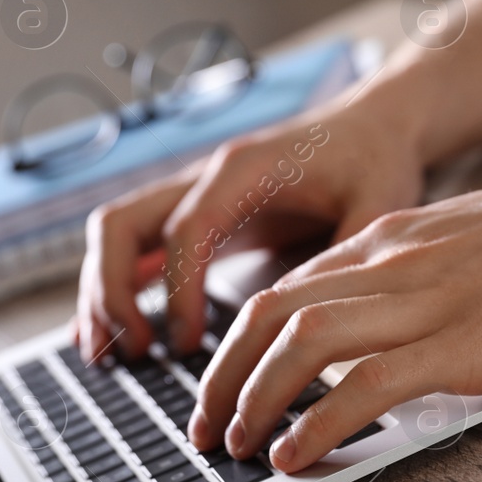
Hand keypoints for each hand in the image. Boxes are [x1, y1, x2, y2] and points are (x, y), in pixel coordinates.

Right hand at [76, 100, 423, 361]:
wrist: (374, 124)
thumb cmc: (374, 159)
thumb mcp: (378, 203)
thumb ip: (351, 257)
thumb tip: (325, 324)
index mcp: (242, 170)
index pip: (185, 231)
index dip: (177, 291)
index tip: (186, 345)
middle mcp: (204, 178)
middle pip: (120, 225)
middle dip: (111, 291)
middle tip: (134, 351)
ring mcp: (194, 196)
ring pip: (117, 236)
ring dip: (102, 294)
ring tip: (107, 356)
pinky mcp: (200, 218)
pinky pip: (139, 250)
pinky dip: (118, 290)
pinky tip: (114, 336)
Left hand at [188, 164, 481, 471]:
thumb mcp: (473, 240)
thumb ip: (419, 275)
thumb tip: (383, 332)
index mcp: (396, 236)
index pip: (289, 285)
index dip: (242, 341)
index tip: (226, 382)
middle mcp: (396, 261)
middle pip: (272, 311)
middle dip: (223, 373)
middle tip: (206, 425)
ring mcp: (428, 300)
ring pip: (300, 343)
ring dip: (253, 399)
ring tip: (236, 446)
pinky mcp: (466, 343)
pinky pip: (364, 385)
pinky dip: (316, 423)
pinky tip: (295, 454)